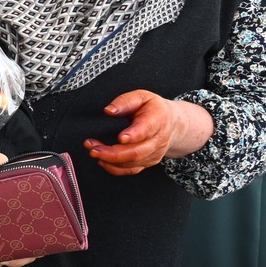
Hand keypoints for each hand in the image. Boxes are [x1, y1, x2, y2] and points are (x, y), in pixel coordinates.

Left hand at [85, 90, 211, 174]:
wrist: (172, 123)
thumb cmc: (153, 108)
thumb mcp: (141, 96)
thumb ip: (125, 101)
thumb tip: (109, 110)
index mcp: (157, 120)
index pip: (146, 130)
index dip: (134, 135)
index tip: (120, 138)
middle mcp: (158, 140)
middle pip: (137, 152)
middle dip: (113, 153)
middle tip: (93, 149)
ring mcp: (154, 153)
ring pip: (132, 163)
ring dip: (109, 160)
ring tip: (93, 151)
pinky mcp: (148, 162)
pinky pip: (131, 170)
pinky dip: (114, 168)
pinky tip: (102, 160)